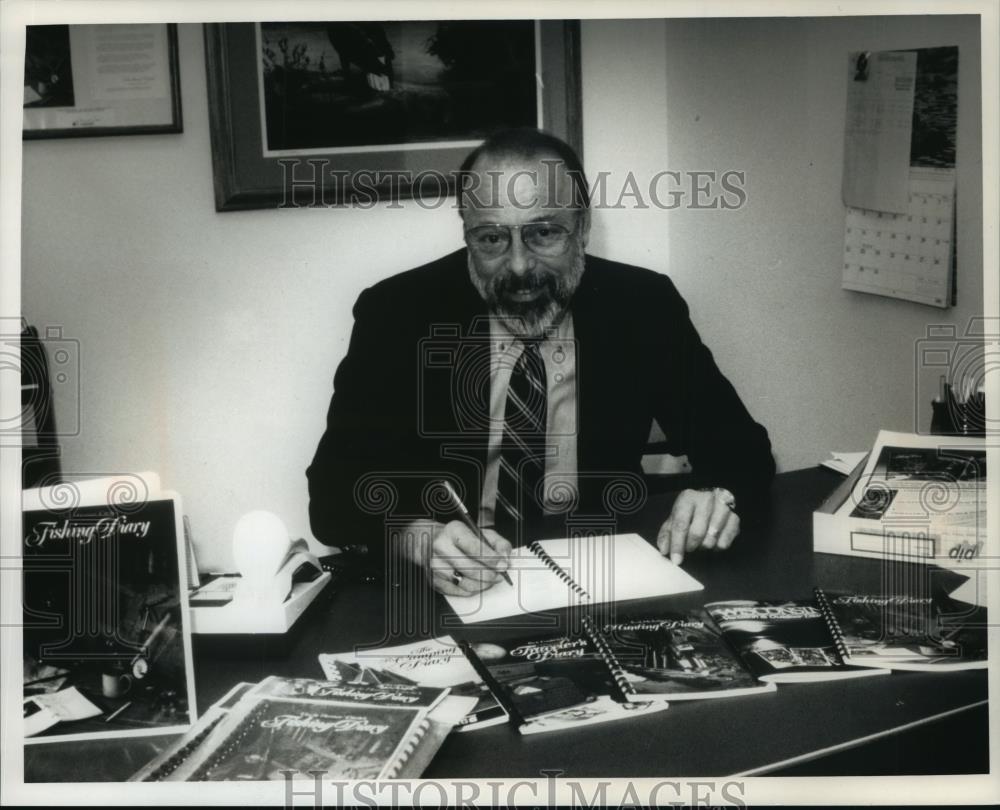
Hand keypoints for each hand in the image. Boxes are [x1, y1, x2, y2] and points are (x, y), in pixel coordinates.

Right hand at [395, 520, 511, 594]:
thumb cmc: (458, 537)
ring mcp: (435, 565)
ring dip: (482, 584)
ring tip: (489, 579)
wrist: (429, 541)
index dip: (491, 559)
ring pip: (465, 583)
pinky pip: (458, 592)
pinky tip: (476, 583)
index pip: (474, 548)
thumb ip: (498, 543)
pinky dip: (471, 590)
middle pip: (470, 568)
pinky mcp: (433, 580)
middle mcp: (441, 547)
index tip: (503, 566)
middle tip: (499, 576)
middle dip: (490, 575)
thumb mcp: (480, 532)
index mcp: (453, 530)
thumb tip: (505, 559)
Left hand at [656, 488, 739, 565]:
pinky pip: (726, 540)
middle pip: (697, 532)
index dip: (677, 544)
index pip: (681, 524)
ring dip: (704, 545)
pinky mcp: (735, 518)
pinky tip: (713, 542)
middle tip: (689, 548)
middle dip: (691, 545)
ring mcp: (723, 508)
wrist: (711, 499)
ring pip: (712, 537)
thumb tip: (664, 549)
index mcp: (688, 498)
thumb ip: (667, 534)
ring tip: (701, 543)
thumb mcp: (675, 518)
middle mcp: (706, 500)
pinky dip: (718, 546)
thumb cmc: (690, 511)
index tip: (676, 559)